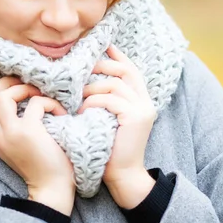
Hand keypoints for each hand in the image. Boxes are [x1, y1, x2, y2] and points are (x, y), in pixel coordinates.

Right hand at [0, 68, 74, 214]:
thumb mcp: (26, 144)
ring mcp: (11, 135)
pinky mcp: (28, 134)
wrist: (54, 191)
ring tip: (41, 96)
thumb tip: (28, 97)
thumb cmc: (48, 166)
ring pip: (1, 96)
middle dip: (6, 81)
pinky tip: (60, 113)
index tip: (7, 69)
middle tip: (29, 81)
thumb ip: (20, 124)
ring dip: (24, 89)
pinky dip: (49, 103)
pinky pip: (34, 105)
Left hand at [78, 44, 156, 207]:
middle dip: (102, 66)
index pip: (131, 70)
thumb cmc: (109, 150)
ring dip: (92, 88)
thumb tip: (90, 81)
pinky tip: (82, 110)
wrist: (123, 177)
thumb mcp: (109, 120)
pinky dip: (93, 102)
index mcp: (141, 101)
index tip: (104, 46)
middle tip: (82, 68)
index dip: (118, 56)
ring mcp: (142, 109)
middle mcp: (146, 102)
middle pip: (125, 71)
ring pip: (115, 85)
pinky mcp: (135, 117)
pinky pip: (110, 100)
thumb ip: (107, 100)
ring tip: (77, 97)